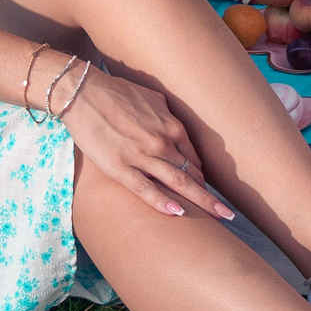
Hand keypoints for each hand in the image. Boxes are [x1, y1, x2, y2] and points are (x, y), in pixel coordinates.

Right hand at [60, 69, 234, 219]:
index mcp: (172, 127)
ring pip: (178, 183)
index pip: (195, 158)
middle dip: (210, 195)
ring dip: (200, 202)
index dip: (203, 176)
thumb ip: (167, 113)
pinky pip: (146, 190)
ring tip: (217, 218)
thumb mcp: (152, 97)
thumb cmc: (116, 93)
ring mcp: (143, 156)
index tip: (208, 190)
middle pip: (193, 174)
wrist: (83, 94)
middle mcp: (163, 142)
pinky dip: (164, 203)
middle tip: (228, 214)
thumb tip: (174, 123)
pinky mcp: (121, 168)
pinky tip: (179, 214)